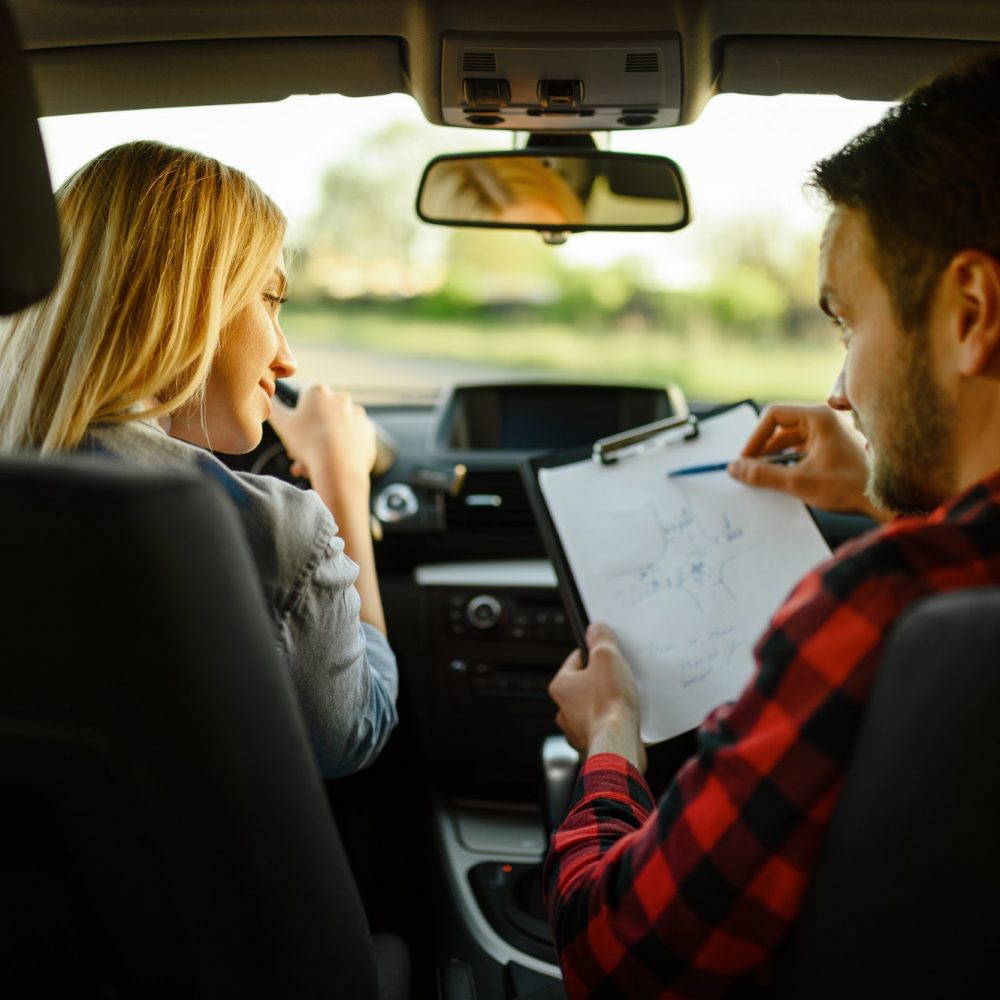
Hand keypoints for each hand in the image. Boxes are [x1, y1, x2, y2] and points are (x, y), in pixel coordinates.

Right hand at [267, 382, 376, 491]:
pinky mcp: (368, 432)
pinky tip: (334, 462)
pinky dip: (343, 448)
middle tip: (301, 453)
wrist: (338, 467)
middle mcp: (341, 397)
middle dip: (310, 432)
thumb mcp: (282, 424)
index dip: (297, 413)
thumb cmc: (307, 443)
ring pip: (336, 428)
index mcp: (318, 391)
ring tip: (314, 464)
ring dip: (325, 443)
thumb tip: (268, 397)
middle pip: (321, 414)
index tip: (295, 430)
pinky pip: (352, 439)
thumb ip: (273, 407)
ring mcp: (358, 414)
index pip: (304, 395)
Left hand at [548, 622, 646, 771]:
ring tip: (626, 697)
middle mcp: (564, 709)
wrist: (618, 745)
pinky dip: (615, 721)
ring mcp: (577, 728)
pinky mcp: (593, 743)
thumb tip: (595, 629)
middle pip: (586, 683)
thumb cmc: (609, 705)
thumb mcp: (608, 659)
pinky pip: (604, 725)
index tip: (608, 652)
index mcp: (561, 686)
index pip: (576, 659)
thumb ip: (601, 640)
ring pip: (594, 706)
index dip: (595, 653)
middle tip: (620, 675)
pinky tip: (627, 717)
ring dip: (609, 701)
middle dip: (603, 679)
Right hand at [727, 402, 887, 521]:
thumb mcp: (798, 482)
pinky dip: (791, 464)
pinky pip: (804, 451)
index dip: (755, 438)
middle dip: (764, 452)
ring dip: (776, 460)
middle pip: (781, 429)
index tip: (746, 460)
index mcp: (818, 417)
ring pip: (792, 442)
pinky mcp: (835, 448)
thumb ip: (762, 475)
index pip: (773, 415)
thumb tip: (734, 469)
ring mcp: (832, 434)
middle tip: (752, 473)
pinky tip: (788, 482)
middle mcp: (825, 420)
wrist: (886, 501)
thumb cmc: (849, 486)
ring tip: (769, 481)